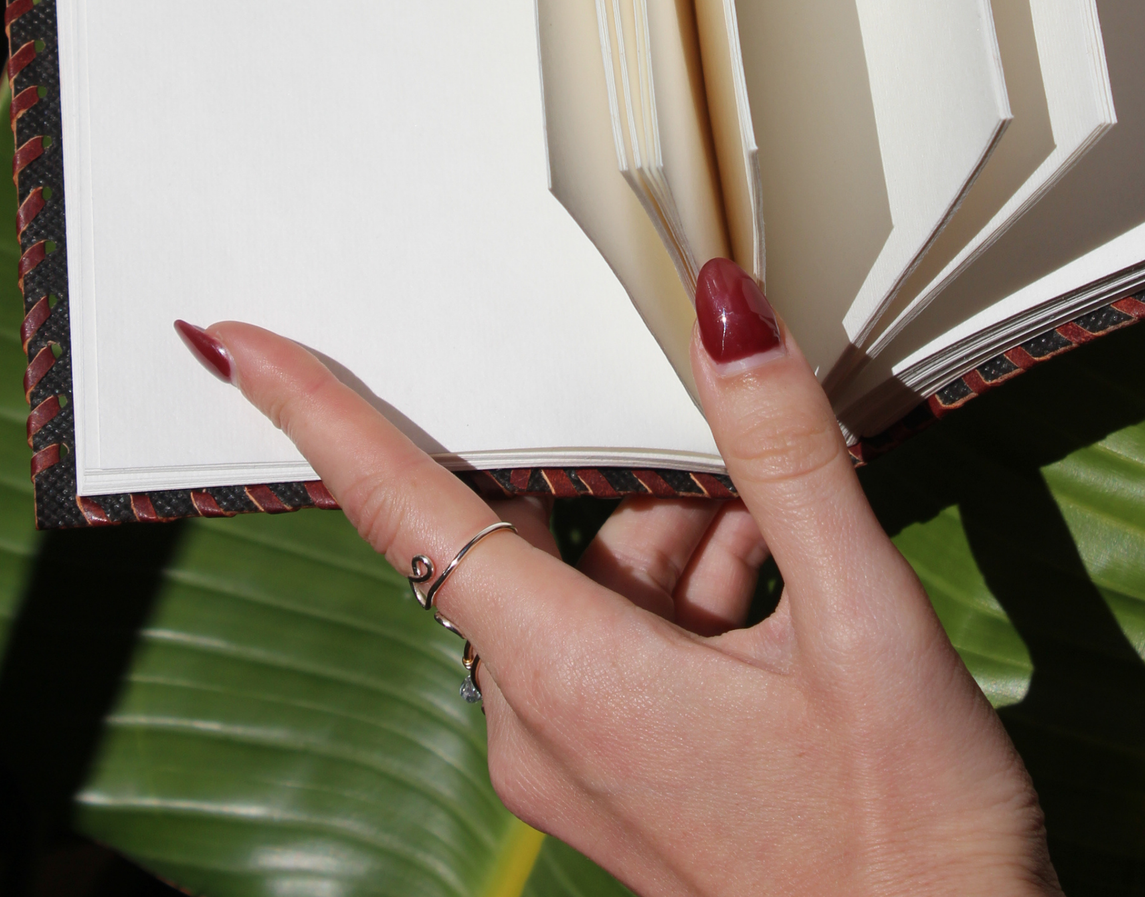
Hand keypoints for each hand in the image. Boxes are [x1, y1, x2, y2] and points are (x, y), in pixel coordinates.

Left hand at [176, 263, 1057, 895]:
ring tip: (788, 514)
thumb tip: (719, 305)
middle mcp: (542, 722)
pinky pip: (626, 637)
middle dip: (620, 464)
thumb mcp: (865, 627)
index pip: (407, 514)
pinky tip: (785, 566)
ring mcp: (580, 757)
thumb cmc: (907, 838)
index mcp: (567, 681)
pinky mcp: (624, 774)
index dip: (318, 416)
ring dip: (682, 527)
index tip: (237, 342)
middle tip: (700, 412)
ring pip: (593, 581)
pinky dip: (695, 587)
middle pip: (530, 532)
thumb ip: (785, 457)